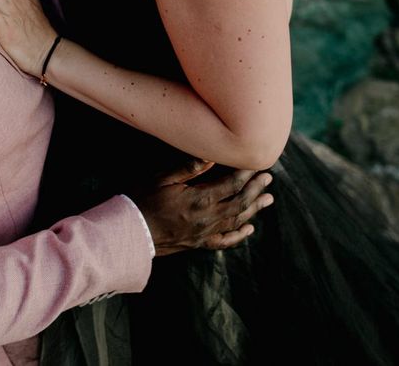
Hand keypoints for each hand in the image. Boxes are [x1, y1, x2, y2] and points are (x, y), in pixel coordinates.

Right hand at [133, 161, 272, 255]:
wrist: (130, 233)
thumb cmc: (143, 201)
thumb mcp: (162, 179)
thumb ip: (188, 168)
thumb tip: (211, 156)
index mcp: (199, 199)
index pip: (230, 184)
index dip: (245, 174)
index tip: (255, 164)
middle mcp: (207, 218)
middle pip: (239, 202)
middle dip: (255, 189)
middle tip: (268, 178)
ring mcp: (204, 233)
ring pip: (236, 220)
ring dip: (254, 209)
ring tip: (268, 199)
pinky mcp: (198, 243)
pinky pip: (224, 241)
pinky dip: (238, 235)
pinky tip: (249, 229)